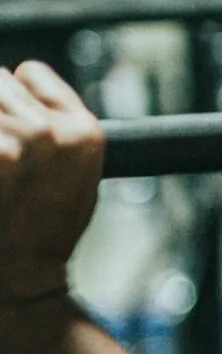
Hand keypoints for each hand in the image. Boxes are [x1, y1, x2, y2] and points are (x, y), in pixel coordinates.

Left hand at [0, 64, 103, 304]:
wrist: (19, 278)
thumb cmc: (40, 228)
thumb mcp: (75, 170)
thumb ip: (54, 120)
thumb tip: (15, 77)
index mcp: (82, 132)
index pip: (29, 75)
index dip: (16, 102)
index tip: (16, 139)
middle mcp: (50, 132)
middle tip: (3, 161)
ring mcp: (14, 144)